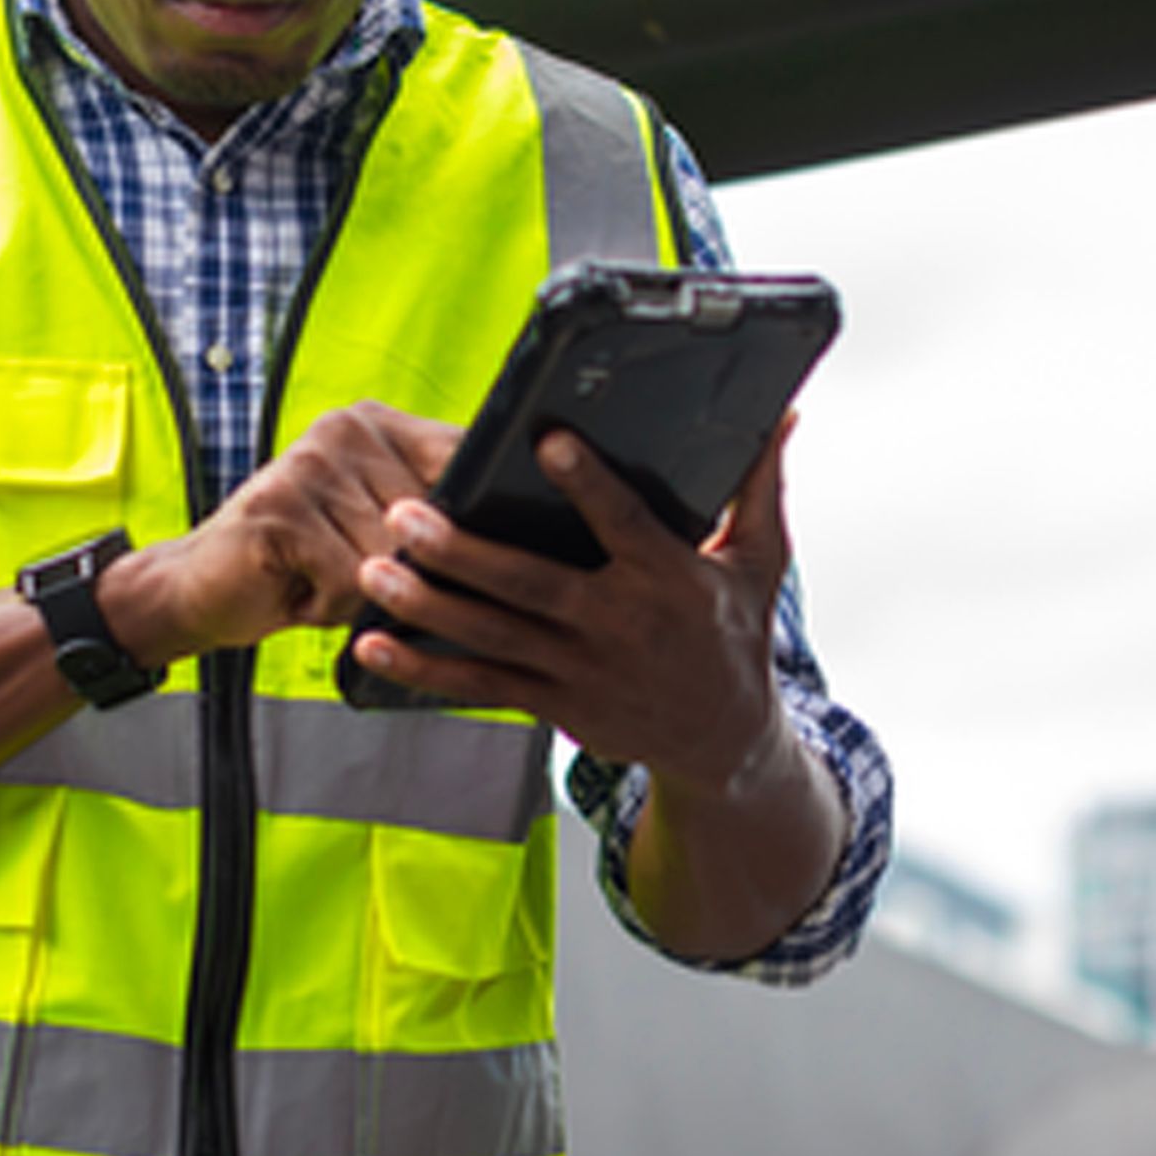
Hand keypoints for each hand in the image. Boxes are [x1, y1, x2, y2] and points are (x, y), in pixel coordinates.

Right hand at [103, 402, 459, 663]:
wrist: (198, 588)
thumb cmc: (300, 564)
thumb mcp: (374, 527)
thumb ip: (429, 513)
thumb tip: (505, 537)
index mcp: (378, 424)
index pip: (466, 457)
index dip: (479, 514)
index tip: (472, 546)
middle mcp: (345, 429)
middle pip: (432, 520)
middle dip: (404, 571)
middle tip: (352, 570)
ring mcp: (309, 462)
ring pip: (391, 556)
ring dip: (361, 593)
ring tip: (321, 579)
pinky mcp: (280, 507)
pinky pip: (349, 579)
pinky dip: (328, 607)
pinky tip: (298, 590)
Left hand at [351, 425, 792, 792]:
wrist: (726, 742)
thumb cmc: (736, 635)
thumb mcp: (760, 561)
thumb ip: (758, 486)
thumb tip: (781, 413)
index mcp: (669, 579)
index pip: (625, 523)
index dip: (588, 483)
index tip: (548, 441)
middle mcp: (619, 626)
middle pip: (530, 585)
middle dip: (463, 552)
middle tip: (407, 516)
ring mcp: (580, 671)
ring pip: (492, 637)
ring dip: (428, 606)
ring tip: (374, 572)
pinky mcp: (553, 703)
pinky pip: (480, 685)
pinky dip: (424, 671)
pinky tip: (374, 648)